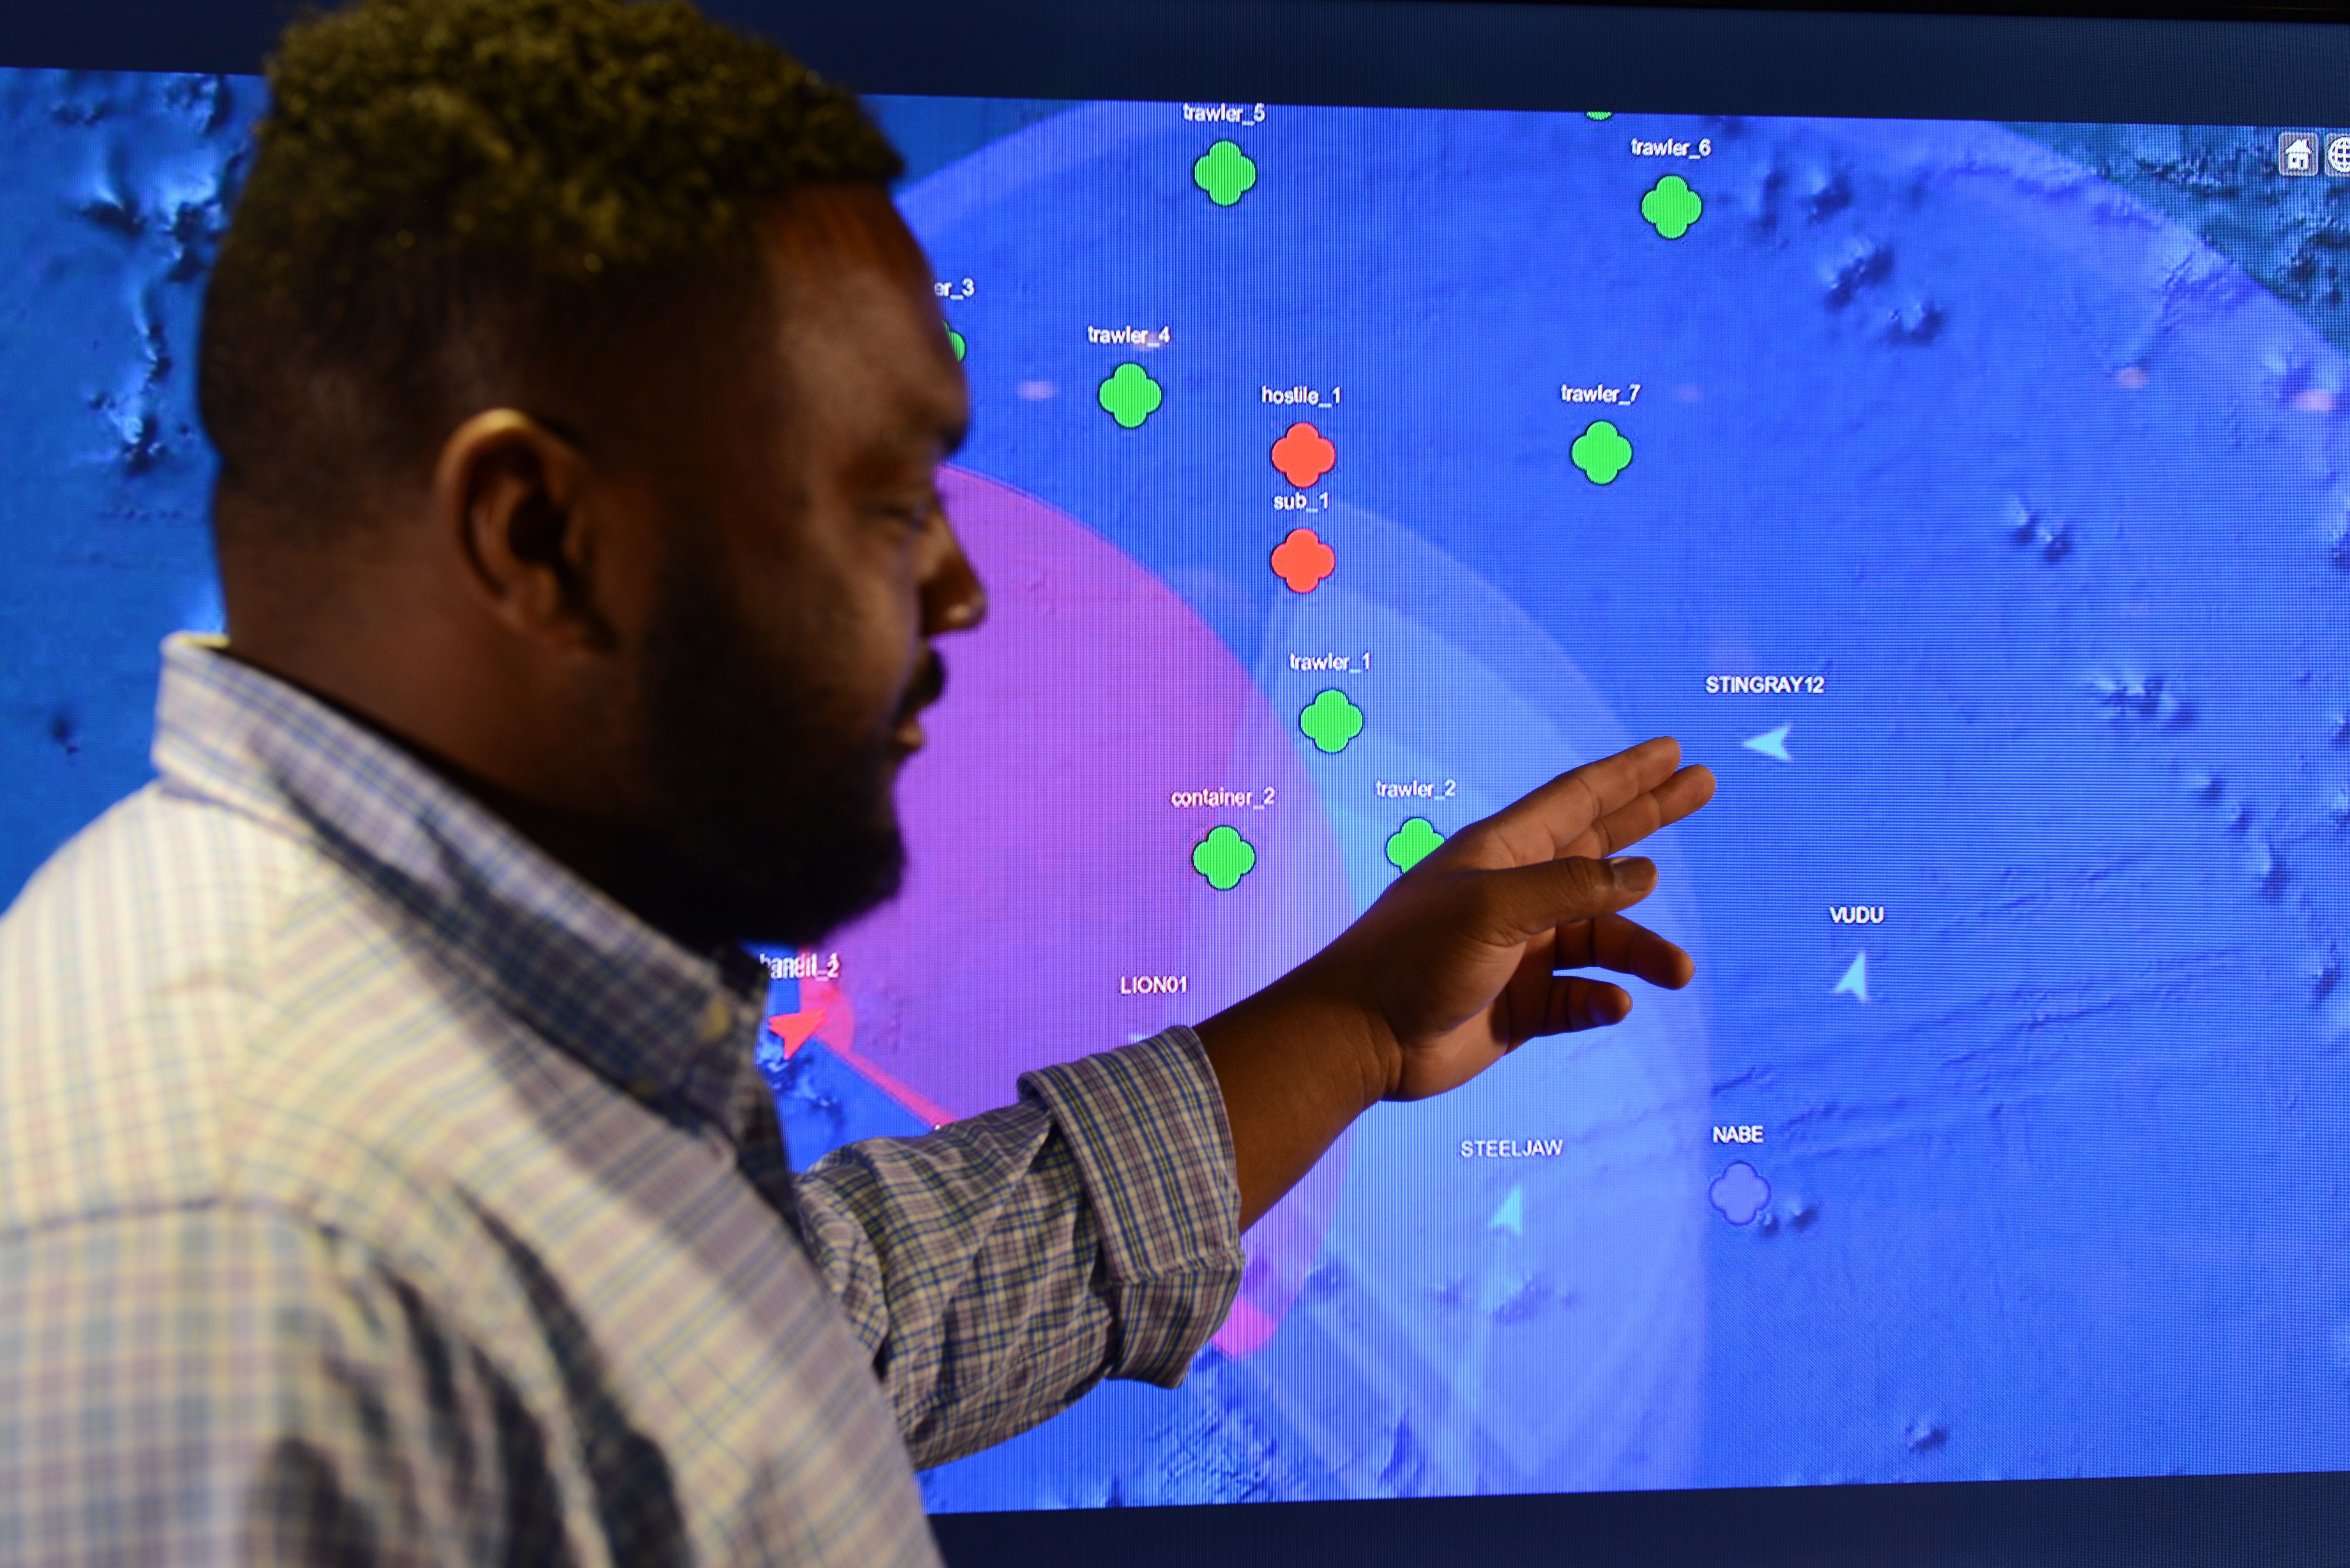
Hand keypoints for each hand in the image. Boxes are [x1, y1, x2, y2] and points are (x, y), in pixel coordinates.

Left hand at [1310, 735, 1714, 1101]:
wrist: (1360, 1037)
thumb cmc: (1413, 957)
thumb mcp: (1494, 908)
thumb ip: (1572, 887)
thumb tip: (1644, 875)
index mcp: (1501, 853)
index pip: (1576, 799)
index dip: (1626, 774)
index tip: (1673, 750)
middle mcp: (1516, 895)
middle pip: (1599, 848)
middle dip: (1651, 818)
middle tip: (1705, 785)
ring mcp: (1521, 951)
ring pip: (1602, 940)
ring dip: (1642, 951)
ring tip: (1678, 970)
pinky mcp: (1521, 1007)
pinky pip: (1580, 999)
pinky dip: (1601, 1001)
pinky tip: (1615, 1005)